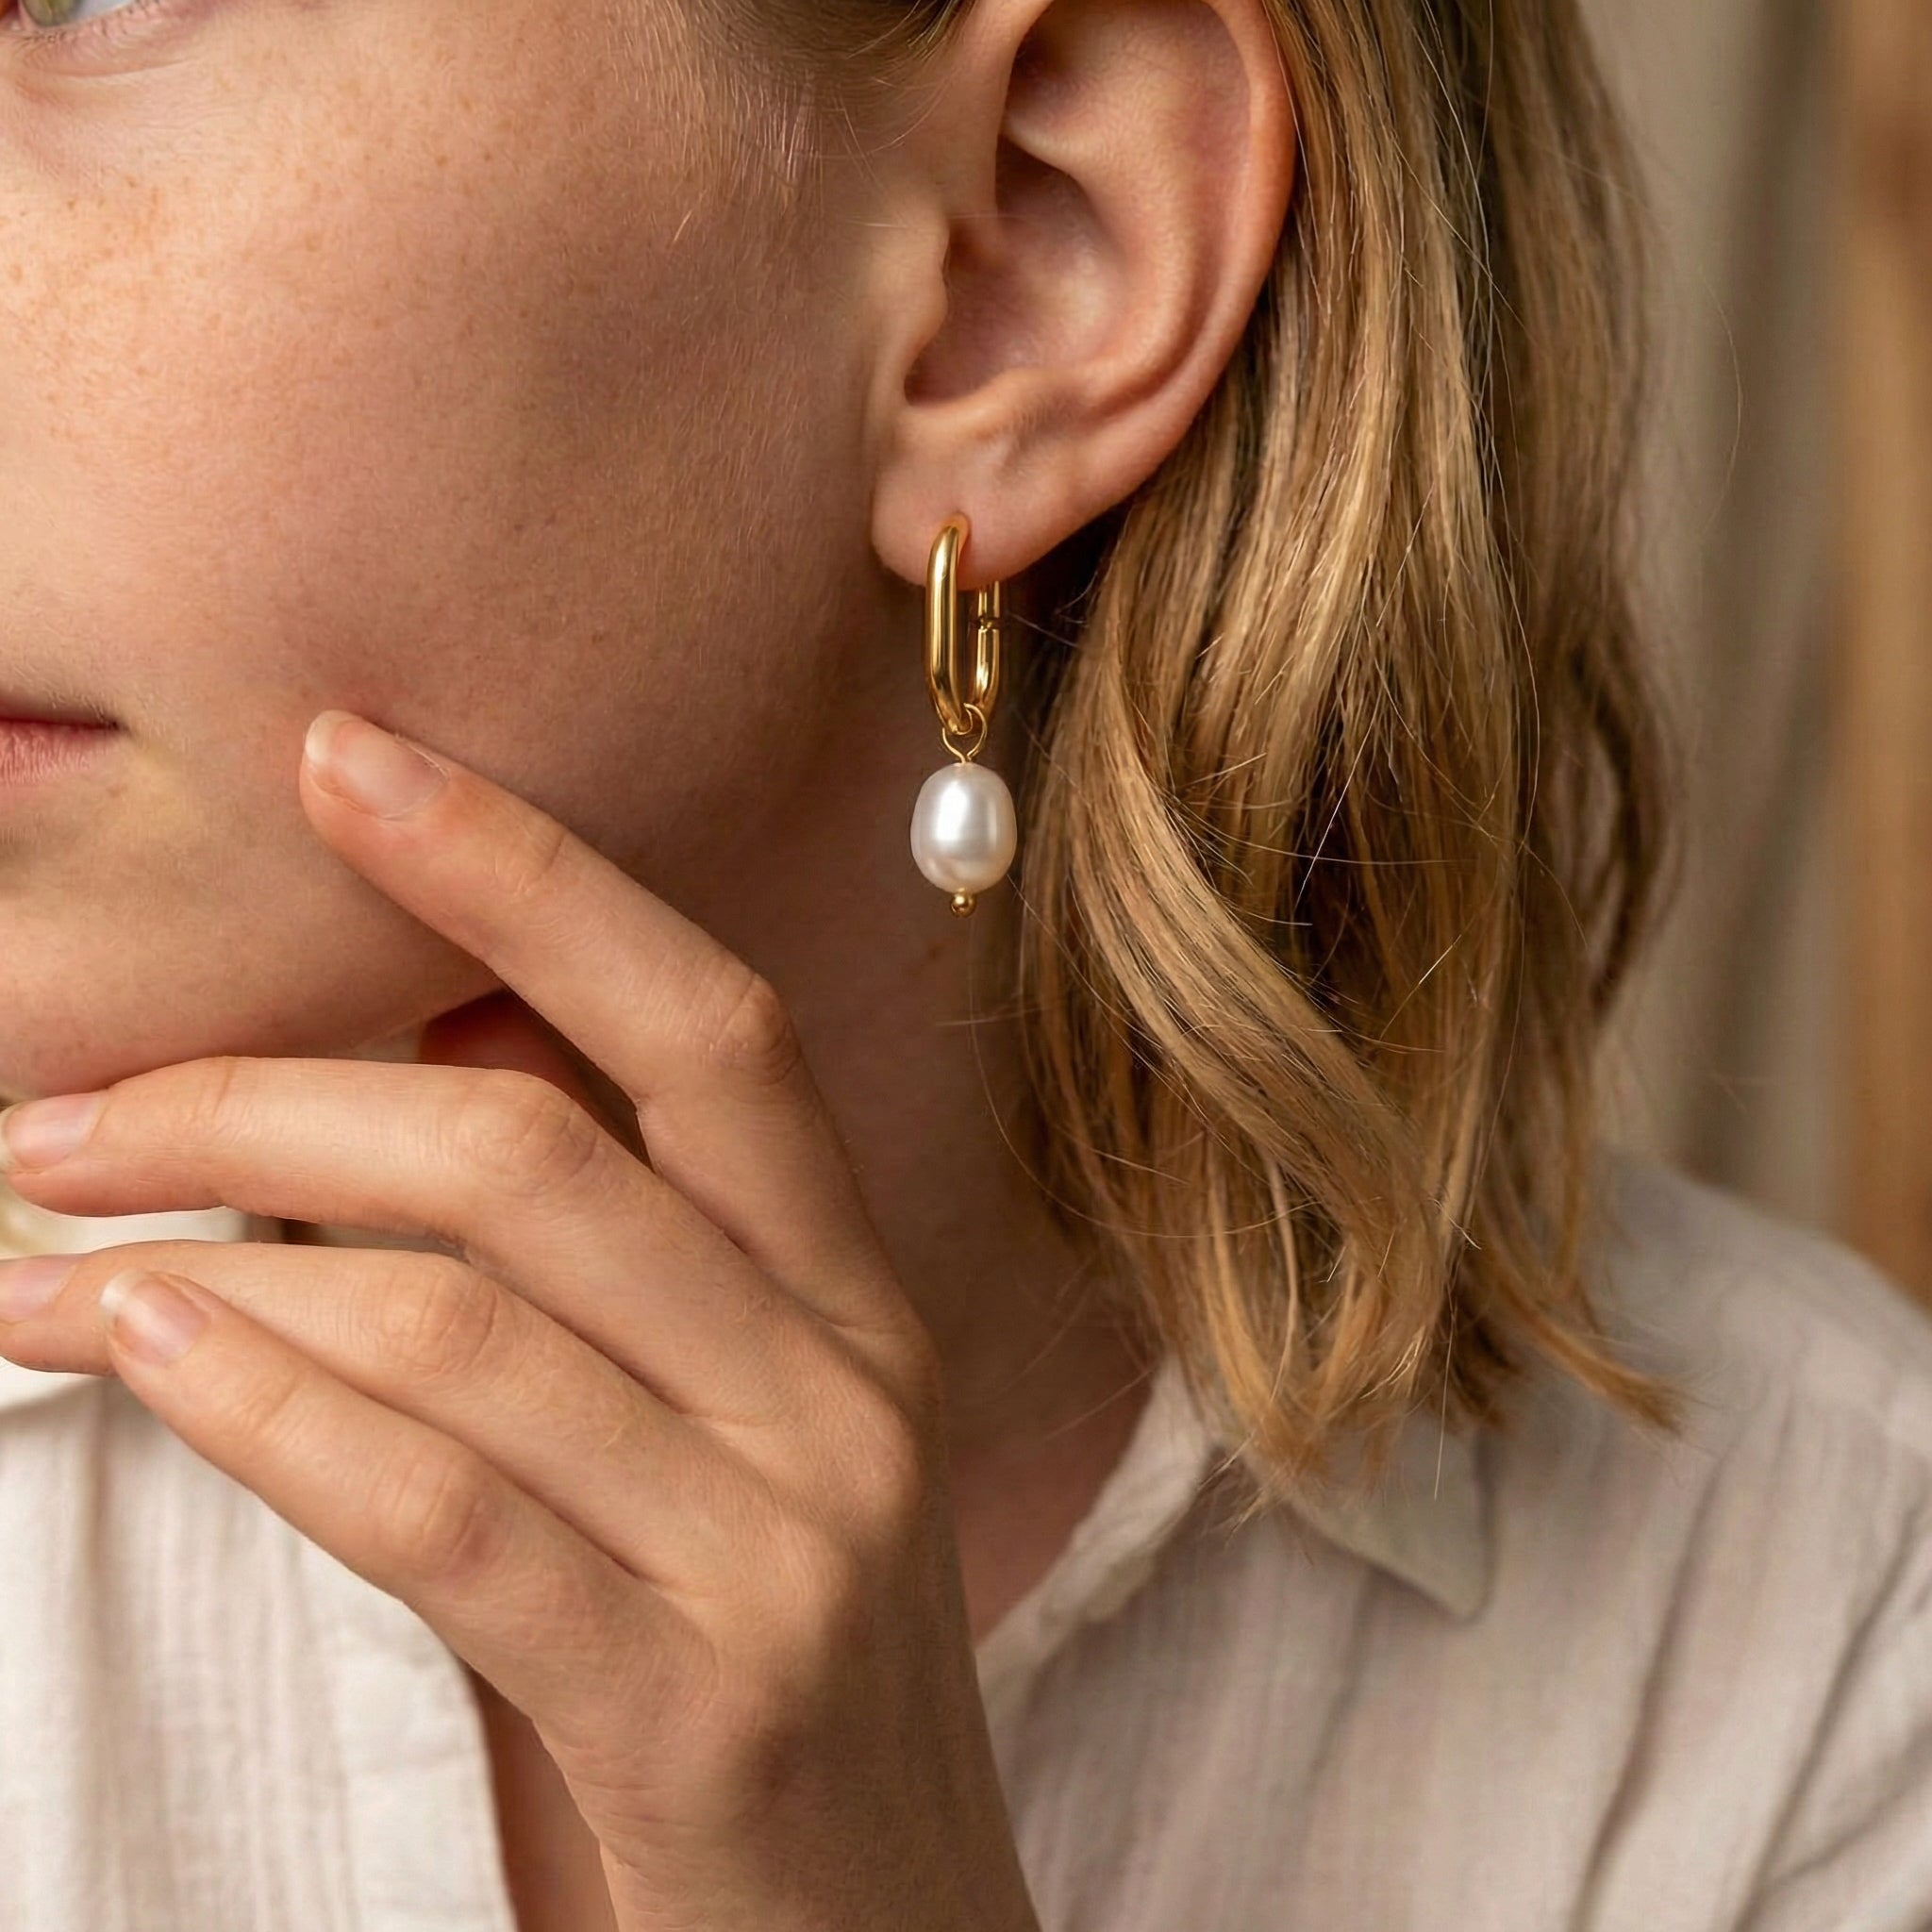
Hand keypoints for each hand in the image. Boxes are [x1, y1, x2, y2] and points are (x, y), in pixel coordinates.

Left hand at [0, 710, 1040, 1931]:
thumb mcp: (709, 1450)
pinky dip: (266, 1406)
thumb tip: (417, 1066)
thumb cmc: (753, 1675)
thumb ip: (601, 1269)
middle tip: (65, 1104)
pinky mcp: (703, 1708)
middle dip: (276, 1090)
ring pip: (474, 1318)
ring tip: (38, 1248)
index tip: (348, 759)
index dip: (536, 877)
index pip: (712, 1028)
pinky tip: (142, 1349)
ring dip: (218, 1251)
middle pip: (551, 1152)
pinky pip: (448, 1505)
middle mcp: (848, 1389)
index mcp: (853, 1304)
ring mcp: (793, 1547)